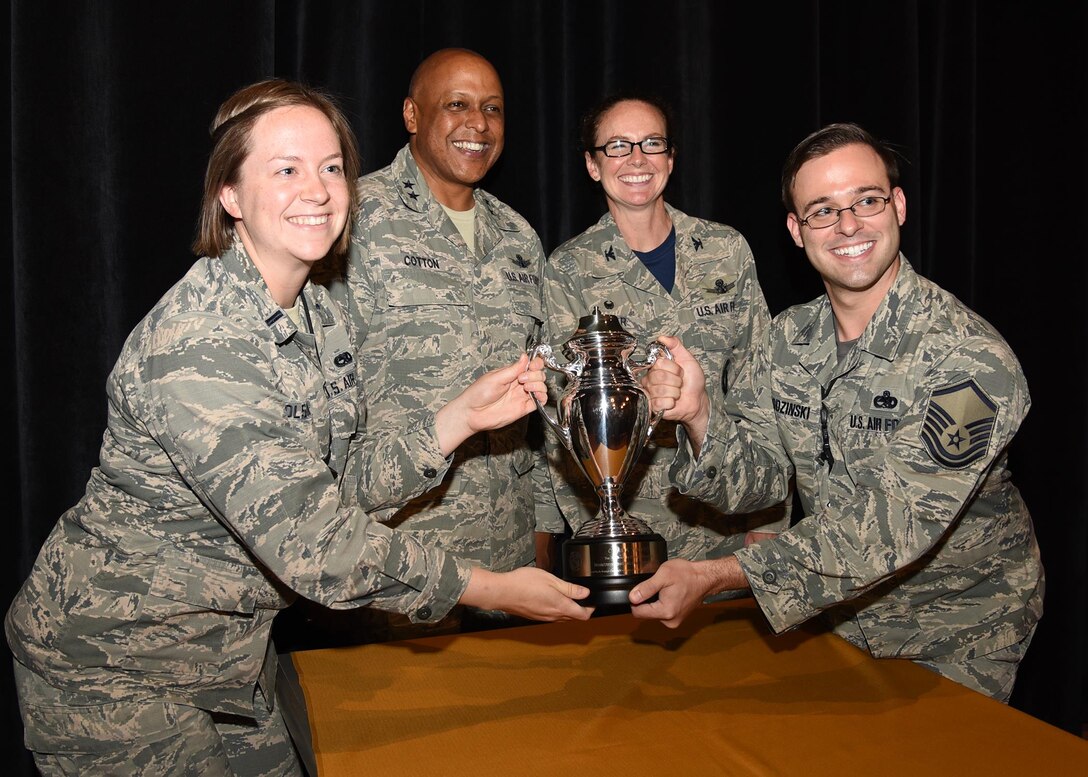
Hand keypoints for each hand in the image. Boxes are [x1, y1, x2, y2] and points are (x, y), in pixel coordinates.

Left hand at [435, 354, 544, 454]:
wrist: (472, 413)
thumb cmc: (478, 394)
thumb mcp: (495, 377)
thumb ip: (512, 369)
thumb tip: (525, 357)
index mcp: (511, 373)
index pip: (530, 365)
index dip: (535, 363)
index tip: (532, 365)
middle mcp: (518, 383)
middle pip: (538, 374)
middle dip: (535, 373)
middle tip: (522, 378)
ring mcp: (522, 395)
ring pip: (541, 386)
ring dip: (538, 384)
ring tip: (526, 386)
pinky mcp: (524, 407)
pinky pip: (539, 401)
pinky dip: (542, 396)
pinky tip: (535, 395)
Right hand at [462, 567, 593, 621]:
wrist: (502, 592)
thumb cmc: (524, 583)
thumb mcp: (551, 579)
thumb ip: (569, 588)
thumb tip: (585, 593)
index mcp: (560, 606)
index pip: (583, 615)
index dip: (590, 609)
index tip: (592, 601)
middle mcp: (553, 616)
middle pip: (573, 618)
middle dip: (580, 609)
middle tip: (582, 597)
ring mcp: (543, 618)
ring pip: (562, 618)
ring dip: (568, 610)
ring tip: (568, 597)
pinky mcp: (535, 617)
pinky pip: (551, 617)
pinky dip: (556, 611)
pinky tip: (551, 600)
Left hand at [628, 556, 747, 627]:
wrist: (705, 578)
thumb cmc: (688, 575)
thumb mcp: (664, 575)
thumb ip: (646, 588)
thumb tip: (632, 598)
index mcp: (666, 612)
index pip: (638, 612)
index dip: (635, 600)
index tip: (641, 589)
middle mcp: (670, 621)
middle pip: (645, 613)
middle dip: (647, 599)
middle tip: (658, 586)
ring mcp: (674, 621)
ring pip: (653, 612)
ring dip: (654, 601)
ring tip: (665, 589)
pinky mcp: (677, 618)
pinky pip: (661, 612)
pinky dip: (662, 603)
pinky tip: (669, 593)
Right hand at [642, 335, 709, 445]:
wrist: (697, 400)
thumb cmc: (692, 381)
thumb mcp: (688, 359)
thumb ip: (676, 345)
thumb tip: (662, 337)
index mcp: (657, 366)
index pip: (659, 363)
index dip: (674, 369)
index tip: (680, 372)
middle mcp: (650, 378)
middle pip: (659, 376)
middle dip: (676, 381)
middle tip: (680, 384)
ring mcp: (650, 393)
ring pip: (660, 390)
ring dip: (675, 393)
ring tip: (677, 393)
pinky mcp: (652, 406)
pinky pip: (659, 403)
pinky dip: (671, 403)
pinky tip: (672, 402)